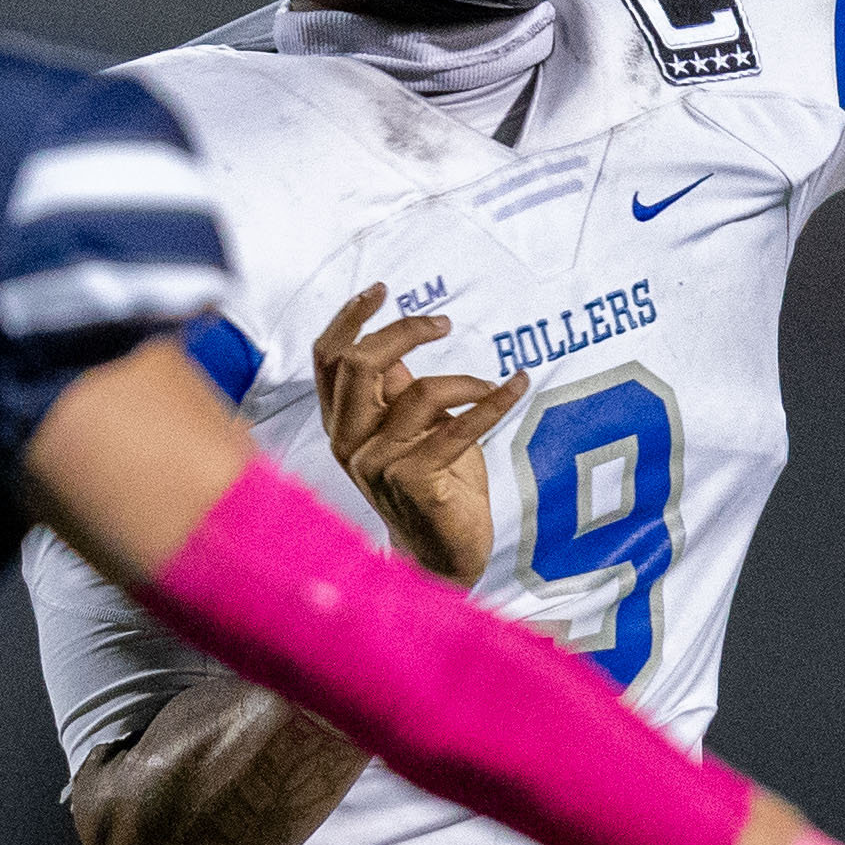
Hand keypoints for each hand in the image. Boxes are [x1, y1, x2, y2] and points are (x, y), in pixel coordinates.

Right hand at [311, 284, 527, 583]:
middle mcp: (349, 442)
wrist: (443, 555)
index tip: (381, 289)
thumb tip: (403, 338)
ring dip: (467, 380)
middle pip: (360, 363)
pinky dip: (493, 400)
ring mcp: (377, 463)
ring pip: (418, 391)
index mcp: (341, 425)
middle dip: (403, 330)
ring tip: (494, 385)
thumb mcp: (411, 428)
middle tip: (443, 323)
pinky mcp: (412, 480)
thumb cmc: (433, 485)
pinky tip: (516, 384)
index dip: (349, 318)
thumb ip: (398, 389)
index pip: (328, 360)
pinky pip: (458, 426)